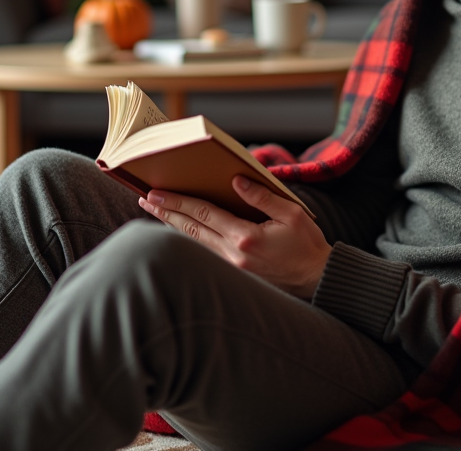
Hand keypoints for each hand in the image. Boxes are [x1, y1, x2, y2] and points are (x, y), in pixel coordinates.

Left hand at [138, 176, 330, 298]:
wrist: (316, 280)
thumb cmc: (307, 245)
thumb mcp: (292, 213)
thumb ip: (262, 197)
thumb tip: (236, 180)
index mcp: (246, 237)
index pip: (203, 214)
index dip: (178, 202)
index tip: (156, 193)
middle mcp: (233, 254)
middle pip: (191, 229)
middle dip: (166, 213)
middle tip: (145, 200)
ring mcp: (232, 267)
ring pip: (194, 243)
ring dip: (173, 226)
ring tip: (154, 213)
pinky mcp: (234, 274)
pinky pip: (205, 253)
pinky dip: (189, 240)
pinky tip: (179, 230)